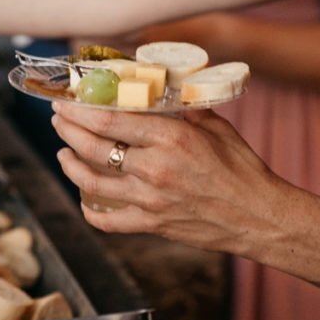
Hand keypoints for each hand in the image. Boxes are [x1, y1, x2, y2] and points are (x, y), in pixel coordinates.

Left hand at [49, 101, 282, 254]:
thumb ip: (183, 111)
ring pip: (92, 183)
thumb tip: (161, 95)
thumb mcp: (216, 128)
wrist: (259, 217)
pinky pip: (108, 221)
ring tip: (62, 154)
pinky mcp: (152, 225)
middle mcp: (154, 168)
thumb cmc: (242, 169)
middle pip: (93, 148)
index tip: (66, 103)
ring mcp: (150, 200)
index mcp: (170, 138)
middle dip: (69, 131)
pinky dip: (89, 211)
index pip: (109, 121)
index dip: (80, 111)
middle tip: (59, 121)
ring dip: (70, 166)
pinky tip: (83, 199)